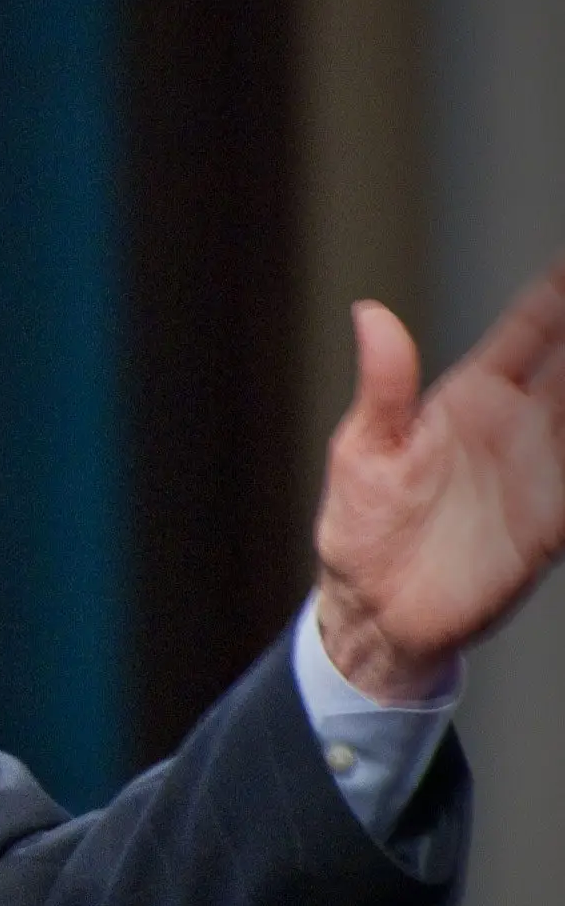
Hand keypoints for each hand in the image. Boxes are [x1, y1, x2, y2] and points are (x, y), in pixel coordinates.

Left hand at [314, 260, 564, 699]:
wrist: (373, 613)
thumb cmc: (360, 528)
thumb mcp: (364, 450)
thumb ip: (384, 384)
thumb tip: (370, 313)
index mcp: (470, 399)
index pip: (529, 331)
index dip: (557, 292)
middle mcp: (517, 427)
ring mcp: (542, 471)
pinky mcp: (553, 522)